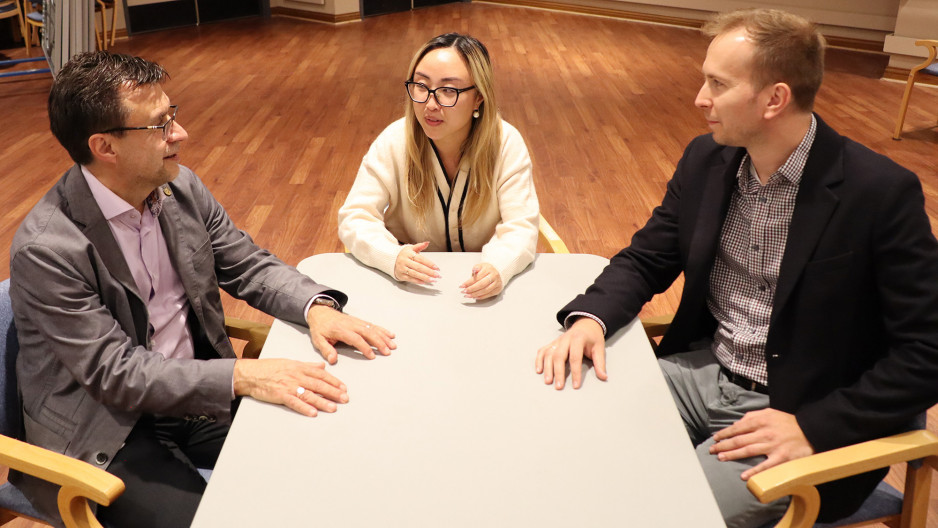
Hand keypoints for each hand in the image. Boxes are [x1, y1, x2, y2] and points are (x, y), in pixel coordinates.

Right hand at [233, 358, 347, 416]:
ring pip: (309, 394)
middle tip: (344, 398)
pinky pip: (295, 403)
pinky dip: (304, 408)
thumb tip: (322, 366)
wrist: (250, 373)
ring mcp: (289, 386)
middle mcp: (296, 376)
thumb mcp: (290, 362)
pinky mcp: (280, 395)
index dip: (334, 381)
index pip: (321, 374)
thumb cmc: (269, 367)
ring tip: (333, 407)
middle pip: (318, 385)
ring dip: (322, 402)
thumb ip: (307, 365)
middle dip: (333, 392)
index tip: (343, 387)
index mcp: (300, 367)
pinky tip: (313, 413)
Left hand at [307, 305, 395, 364]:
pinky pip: (372, 325)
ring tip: (392, 345)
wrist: (320, 312)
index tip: (372, 356)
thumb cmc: (320, 327)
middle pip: (368, 332)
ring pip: (372, 328)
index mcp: (340, 330)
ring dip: (383, 336)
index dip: (365, 347)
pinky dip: (382, 330)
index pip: (355, 339)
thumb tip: (333, 359)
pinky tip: (390, 334)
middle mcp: (351, 324)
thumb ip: (326, 350)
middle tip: (388, 351)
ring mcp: (356, 322)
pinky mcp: (359, 321)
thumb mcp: (318, 340)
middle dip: (379, 342)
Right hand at [394, 241, 439, 283]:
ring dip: (425, 278)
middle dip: (429, 272)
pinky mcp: (401, 275)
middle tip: (437, 275)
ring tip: (433, 280)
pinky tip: (424, 282)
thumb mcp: (410, 248)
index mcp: (409, 254)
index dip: (430, 264)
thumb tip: (427, 243)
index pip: (421, 259)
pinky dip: (418, 281)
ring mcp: (402, 269)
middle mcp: (405, 261)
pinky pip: (410, 279)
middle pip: (419, 267)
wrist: (391, 260)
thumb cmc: (404, 254)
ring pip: (415, 274)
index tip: (437, 268)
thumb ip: (419, 246)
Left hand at [459, 262, 502, 299]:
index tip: (462, 286)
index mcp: (489, 269)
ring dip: (475, 294)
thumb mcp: (481, 265)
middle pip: (482, 284)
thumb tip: (474, 270)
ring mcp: (497, 283)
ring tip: (467, 295)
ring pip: (485, 291)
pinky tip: (474, 297)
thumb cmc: (487, 269)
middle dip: (471, 289)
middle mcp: (494, 276)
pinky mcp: (498, 289)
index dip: (469, 282)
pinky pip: (488, 295)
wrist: (497, 272)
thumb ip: (476, 268)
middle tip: (464, 291)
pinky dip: (481, 297)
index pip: (478, 277)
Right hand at [534, 317, 606, 389]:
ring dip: (547, 368)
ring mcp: (557, 341)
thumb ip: (600, 363)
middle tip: (559, 386)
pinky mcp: (552, 343)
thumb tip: (603, 377)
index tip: (576, 385)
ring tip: (548, 381)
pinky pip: (543, 351)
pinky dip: (539, 360)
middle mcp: (565, 339)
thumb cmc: (592, 337)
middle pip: (559, 356)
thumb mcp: (599, 348)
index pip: (575, 357)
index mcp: (578, 339)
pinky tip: (539, 370)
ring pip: (549, 354)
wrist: (585, 324)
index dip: (575, 372)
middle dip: (558, 372)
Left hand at [710, 408, 814, 479]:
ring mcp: (772, 446)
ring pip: (748, 451)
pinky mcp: (781, 458)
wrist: (811, 430)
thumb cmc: (788, 422)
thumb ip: (753, 416)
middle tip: (712, 450)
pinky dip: (754, 472)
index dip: (725, 433)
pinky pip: (765, 466)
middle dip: (723, 445)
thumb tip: (737, 423)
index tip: (715, 438)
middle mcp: (765, 433)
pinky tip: (744, 477)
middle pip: (739, 440)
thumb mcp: (770, 413)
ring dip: (732, 455)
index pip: (738, 427)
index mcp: (761, 421)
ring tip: (720, 458)